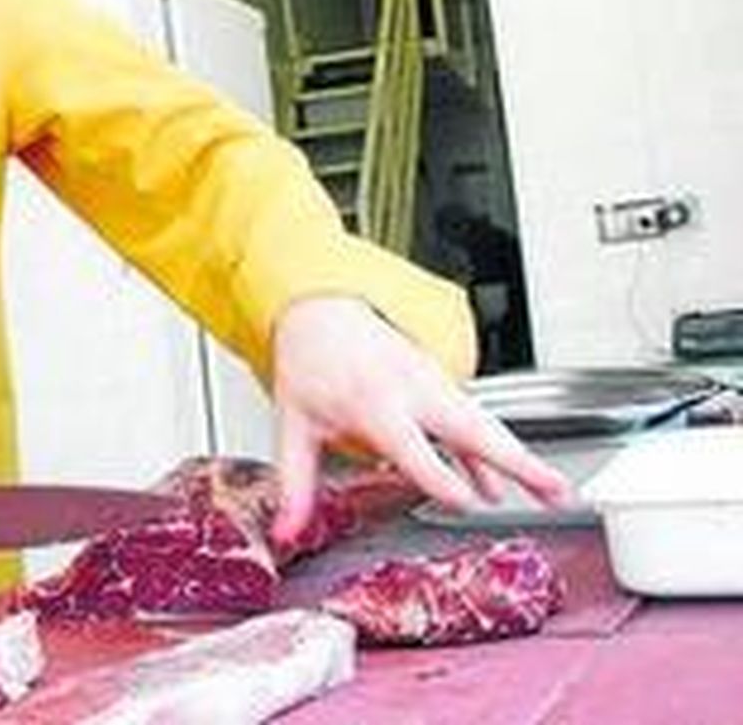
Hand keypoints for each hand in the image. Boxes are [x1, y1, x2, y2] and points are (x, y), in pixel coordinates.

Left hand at [268, 296, 569, 542]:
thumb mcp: (293, 427)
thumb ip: (297, 485)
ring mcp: (432, 384)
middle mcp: (412, 392)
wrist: (321, 312)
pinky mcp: (440, 383)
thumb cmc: (309, 365)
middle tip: (554, 490)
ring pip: (485, 422)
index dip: (443, 475)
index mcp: (374, 405)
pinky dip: (496, 447)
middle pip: (472, 428)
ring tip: (556, 490)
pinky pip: (474, 418)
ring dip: (522, 455)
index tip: (470, 502)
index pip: (414, 446)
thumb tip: (287, 531)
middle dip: (516, 460)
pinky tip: (503, 482)